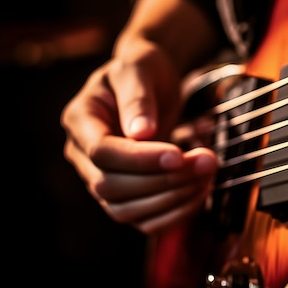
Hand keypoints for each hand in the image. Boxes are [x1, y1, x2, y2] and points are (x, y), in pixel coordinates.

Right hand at [60, 0, 220, 233]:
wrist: (150, 82)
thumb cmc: (142, 69)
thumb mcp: (139, 68)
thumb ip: (138, 97)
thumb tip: (141, 132)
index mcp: (80, 120)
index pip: (101, 153)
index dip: (140, 159)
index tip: (178, 154)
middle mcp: (83, 155)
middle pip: (111, 186)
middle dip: (163, 179)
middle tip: (207, 162)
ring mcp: (101, 179)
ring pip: (125, 210)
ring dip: (171, 199)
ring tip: (207, 174)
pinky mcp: (125, 196)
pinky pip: (142, 220)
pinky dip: (173, 214)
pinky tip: (199, 192)